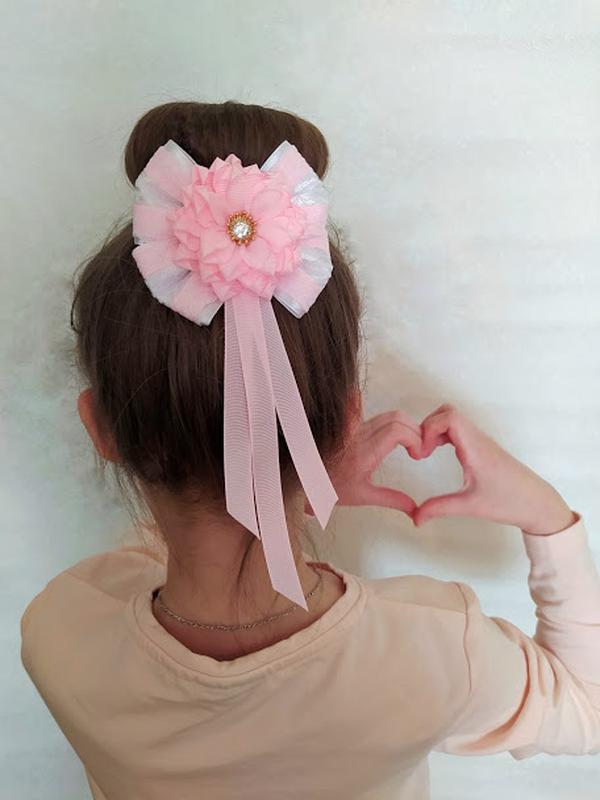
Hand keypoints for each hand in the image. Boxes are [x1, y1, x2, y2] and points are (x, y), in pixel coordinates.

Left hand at [306, 410, 422, 518]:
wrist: (307, 478)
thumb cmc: (331, 487)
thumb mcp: (363, 496)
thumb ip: (391, 499)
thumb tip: (414, 508)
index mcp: (364, 454)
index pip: (396, 431)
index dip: (414, 438)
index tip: (418, 454)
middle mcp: (360, 436)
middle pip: (397, 418)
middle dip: (415, 431)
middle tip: (418, 449)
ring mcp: (356, 428)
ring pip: (389, 415)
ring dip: (405, 426)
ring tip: (409, 445)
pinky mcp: (354, 426)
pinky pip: (379, 417)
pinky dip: (394, 423)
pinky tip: (396, 439)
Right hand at [411, 403, 575, 534]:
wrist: (538, 503)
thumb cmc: (509, 502)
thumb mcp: (470, 506)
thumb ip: (439, 509)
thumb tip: (415, 518)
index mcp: (475, 448)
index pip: (449, 417)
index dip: (429, 428)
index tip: (423, 451)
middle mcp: (478, 439)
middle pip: (448, 412)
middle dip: (428, 426)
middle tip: (421, 450)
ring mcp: (481, 441)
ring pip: (454, 419)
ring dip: (435, 430)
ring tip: (427, 452)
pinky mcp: (483, 447)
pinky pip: (460, 429)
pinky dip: (444, 435)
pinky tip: (439, 453)